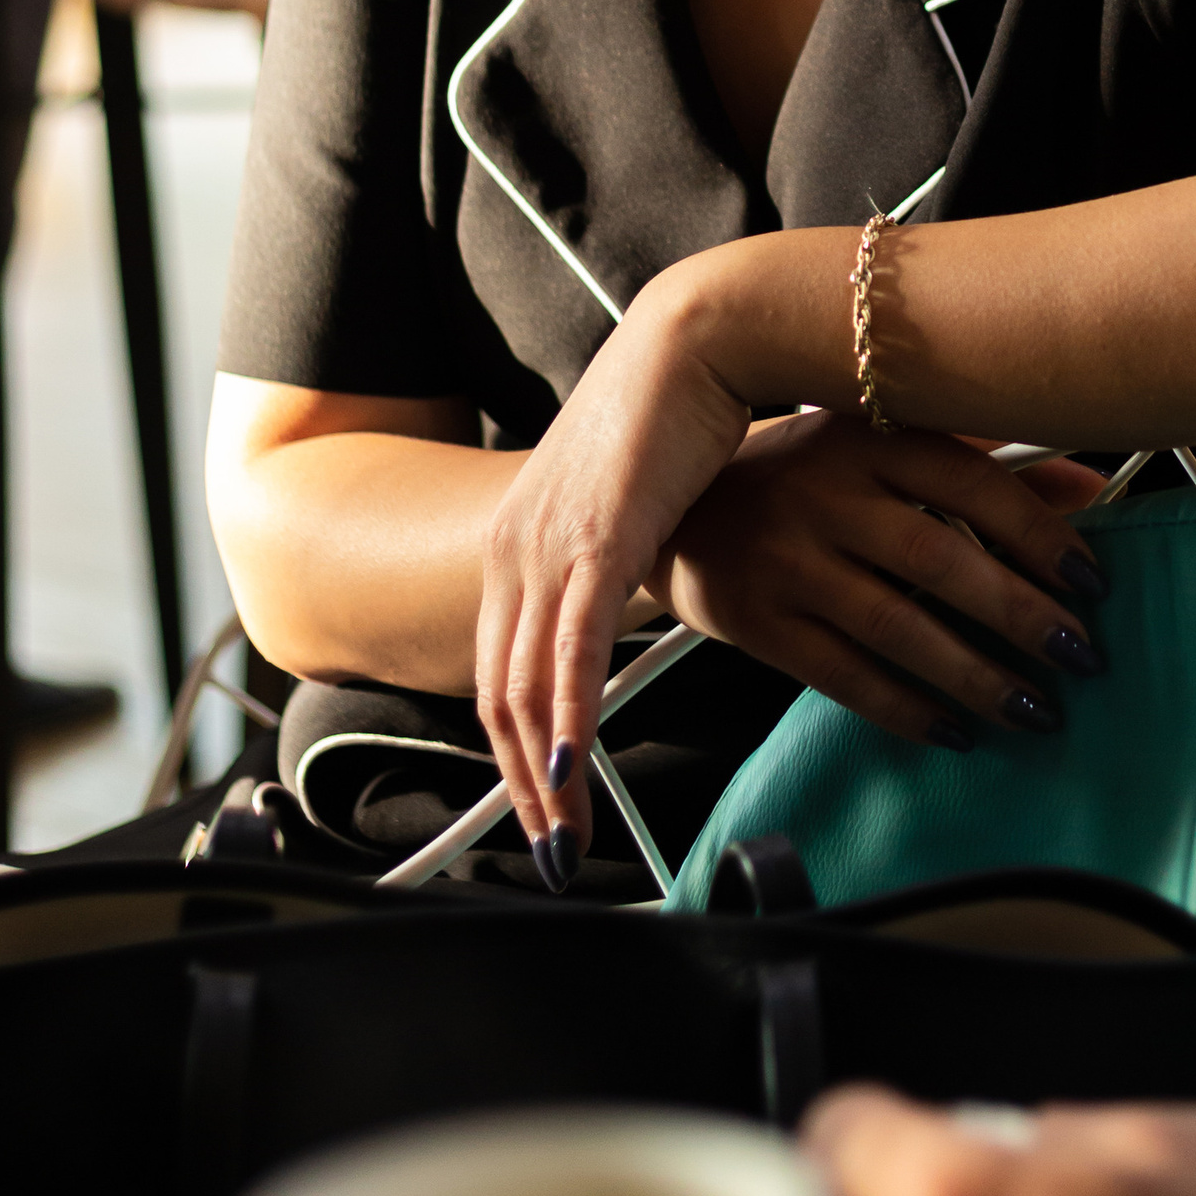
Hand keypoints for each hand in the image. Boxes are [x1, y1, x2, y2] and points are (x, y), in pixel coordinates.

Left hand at [473, 271, 751, 884]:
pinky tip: (573, 771)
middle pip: (499, 700)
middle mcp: (513, 552)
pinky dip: (567, 720)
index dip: (515, 756)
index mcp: (518, 546)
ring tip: (569, 842)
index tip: (547, 812)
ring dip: (545, 779)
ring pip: (526, 691)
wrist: (696, 340)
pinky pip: (569, 653)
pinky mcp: (593, 542)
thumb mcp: (631, 507)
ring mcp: (546, 549)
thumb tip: (635, 603)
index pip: (499, 677)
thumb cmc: (677, 415)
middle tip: (557, 855)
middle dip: (524, 791)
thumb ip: (616, 559)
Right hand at [660, 412, 1108, 746]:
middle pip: (938, 559)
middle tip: (1081, 655)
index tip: (1093, 583)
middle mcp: (824, 492)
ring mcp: (785, 559)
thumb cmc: (804, 475)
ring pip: (895, 626)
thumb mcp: (884, 447)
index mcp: (868, 436)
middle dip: (1020, 614)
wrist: (675, 507)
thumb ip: (984, 462)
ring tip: (1034, 709)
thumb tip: (1089, 491)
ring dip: (974, 674)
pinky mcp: (755, 621)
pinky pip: (842, 675)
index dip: (1039, 533)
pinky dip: (906, 709)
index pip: (970, 482)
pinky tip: (957, 730)